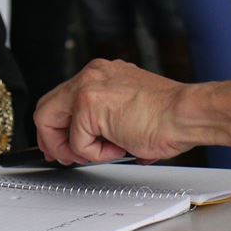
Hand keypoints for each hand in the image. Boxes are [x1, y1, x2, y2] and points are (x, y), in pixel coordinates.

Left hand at [33, 59, 192, 164]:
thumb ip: (106, 121)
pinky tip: (119, 146)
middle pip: (46, 107)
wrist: (185, 114)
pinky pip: (77, 143)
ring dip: (75, 148)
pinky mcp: (88, 106)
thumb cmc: (169, 116)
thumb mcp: (129, 111)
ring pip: (50, 123)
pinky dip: (96, 154)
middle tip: (64, 157)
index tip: (61, 144)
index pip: (62, 98)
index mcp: (102, 74)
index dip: (57, 126)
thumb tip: (94, 143)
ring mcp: (87, 88)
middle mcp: (91, 75)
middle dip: (51, 139)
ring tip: (105, 151)